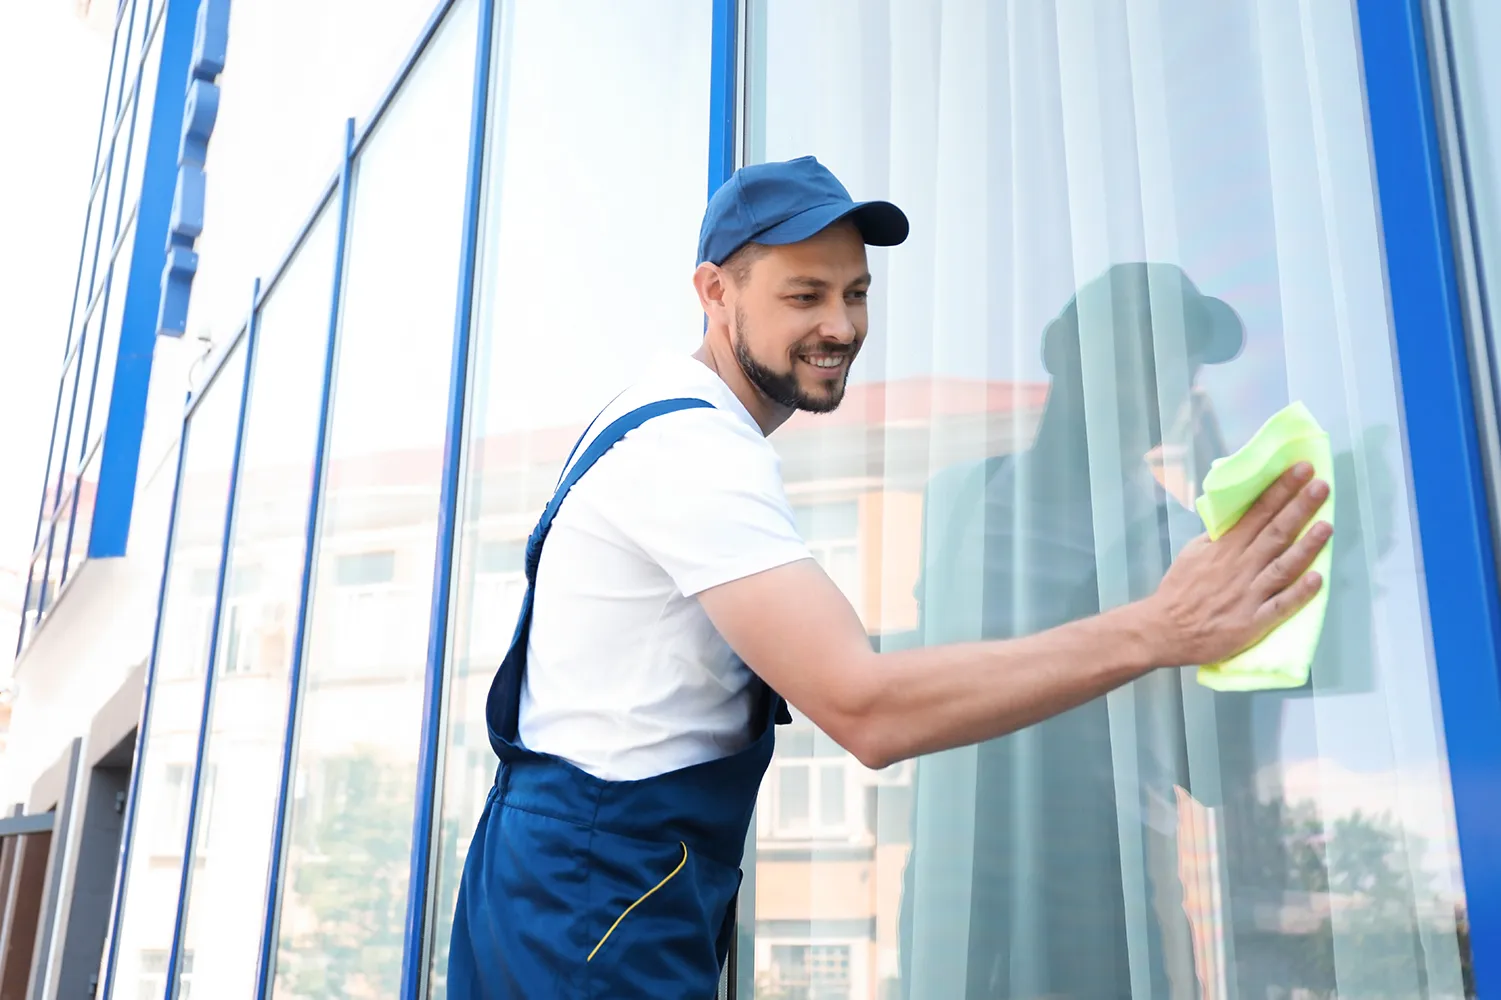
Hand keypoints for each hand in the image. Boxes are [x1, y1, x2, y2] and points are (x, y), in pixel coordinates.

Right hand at [1143, 462, 1331, 667]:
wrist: (1164, 630)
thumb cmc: (1179, 590)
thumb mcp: (1193, 553)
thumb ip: (1219, 537)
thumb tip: (1239, 517)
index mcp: (1224, 548)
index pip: (1257, 512)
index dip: (1280, 490)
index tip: (1301, 470)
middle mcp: (1240, 566)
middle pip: (1274, 533)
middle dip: (1299, 507)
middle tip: (1321, 485)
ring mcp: (1248, 594)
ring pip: (1283, 566)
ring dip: (1306, 546)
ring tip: (1326, 526)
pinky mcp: (1253, 622)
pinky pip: (1280, 606)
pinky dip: (1299, 593)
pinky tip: (1318, 579)